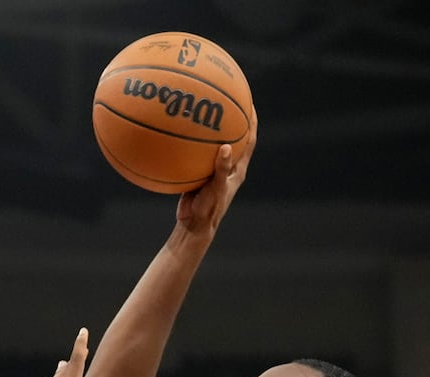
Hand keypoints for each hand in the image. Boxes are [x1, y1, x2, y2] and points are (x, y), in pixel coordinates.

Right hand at [175, 107, 257, 236]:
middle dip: (232, 118)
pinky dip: (189, 144)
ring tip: (202, 109)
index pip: (249, 140)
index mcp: (237, 170)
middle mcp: (227, 167)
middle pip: (233, 137)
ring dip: (209, 129)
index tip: (251, 103)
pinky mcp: (198, 173)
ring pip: (212, 144)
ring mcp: (212, 170)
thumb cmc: (209, 209)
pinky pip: (194, 154)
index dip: (251, 122)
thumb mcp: (216, 188)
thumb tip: (224, 147)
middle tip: (228, 98)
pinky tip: (178, 132)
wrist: (193, 225)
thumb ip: (221, 169)